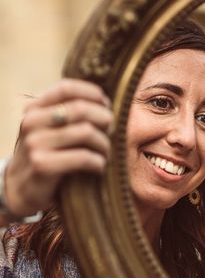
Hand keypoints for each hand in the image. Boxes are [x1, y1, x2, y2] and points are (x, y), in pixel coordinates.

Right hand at [4, 79, 112, 216]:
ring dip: (104, 145)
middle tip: (112, 133)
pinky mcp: (42, 165)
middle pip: (81, 109)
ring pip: (86, 132)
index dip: (93, 94)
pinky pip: (84, 157)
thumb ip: (70, 114)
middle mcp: (32, 122)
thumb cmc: (47, 155)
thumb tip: (106, 102)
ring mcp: (35, 143)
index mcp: (35, 109)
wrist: (19, 189)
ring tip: (105, 153)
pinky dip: (99, 162)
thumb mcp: (51, 130)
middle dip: (105, 120)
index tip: (108, 107)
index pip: (67, 88)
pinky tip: (99, 167)